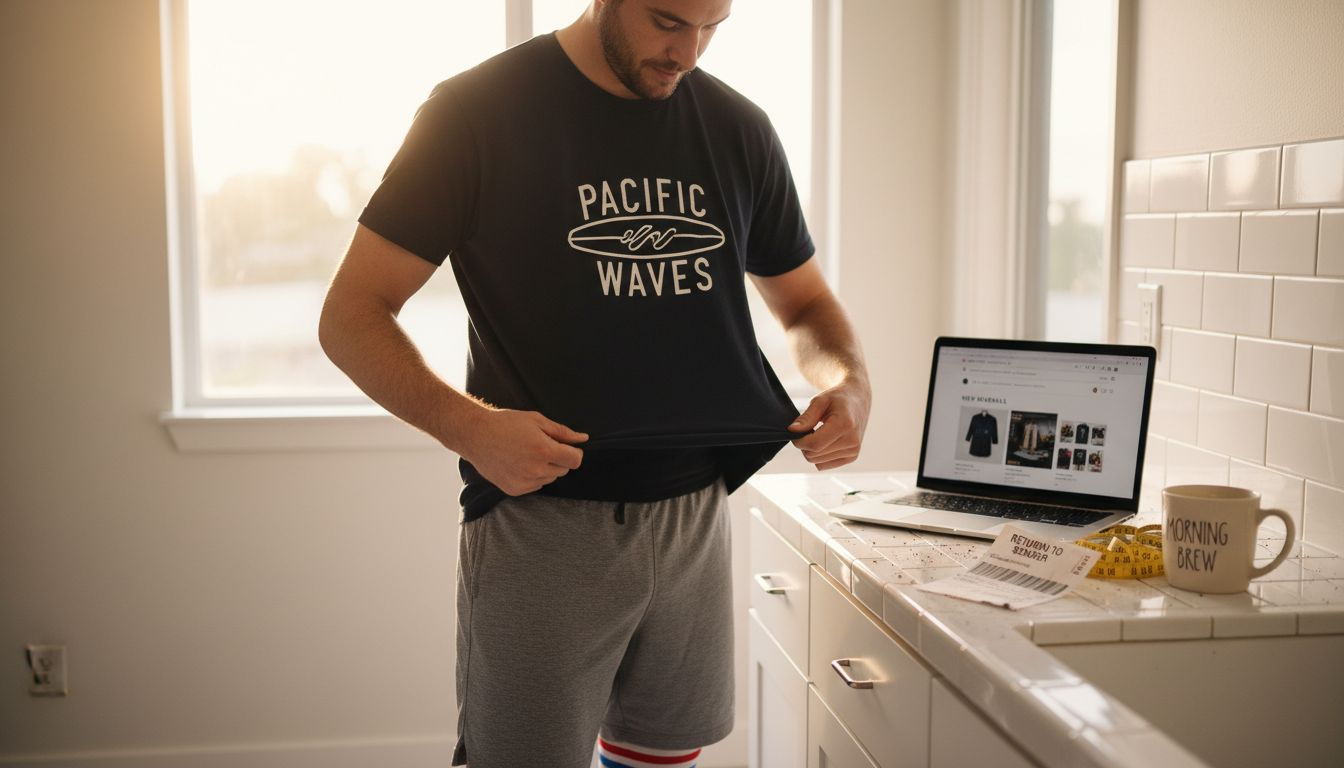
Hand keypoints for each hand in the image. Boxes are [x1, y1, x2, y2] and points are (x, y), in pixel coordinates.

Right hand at [458, 408, 587, 495]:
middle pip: (563, 470)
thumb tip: (583, 439)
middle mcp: (536, 470)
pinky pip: (535, 485)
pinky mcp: (515, 490)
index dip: (574, 452)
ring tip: (527, 453)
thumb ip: (563, 432)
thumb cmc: (506, 424)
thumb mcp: (537, 420)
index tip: (566, 446)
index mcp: (544, 450)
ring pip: (550, 478)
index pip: (575, 461)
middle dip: (558, 458)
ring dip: (546, 468)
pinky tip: (519, 463)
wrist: (476, 435)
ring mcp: (524, 482)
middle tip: (541, 445)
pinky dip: (533, 476)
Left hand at [788, 379, 870, 470]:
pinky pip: (824, 465)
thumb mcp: (820, 401)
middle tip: (807, 429)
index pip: (814, 444)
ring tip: (818, 433)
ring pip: (817, 462)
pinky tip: (824, 441)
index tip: (795, 431)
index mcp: (844, 425)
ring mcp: (853, 451)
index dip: (799, 441)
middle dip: (804, 444)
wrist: (857, 400)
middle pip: (813, 455)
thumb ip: (806, 417)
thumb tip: (792, 430)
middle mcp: (852, 441)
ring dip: (812, 450)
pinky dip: (819, 455)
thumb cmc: (838, 398)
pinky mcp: (851, 457)